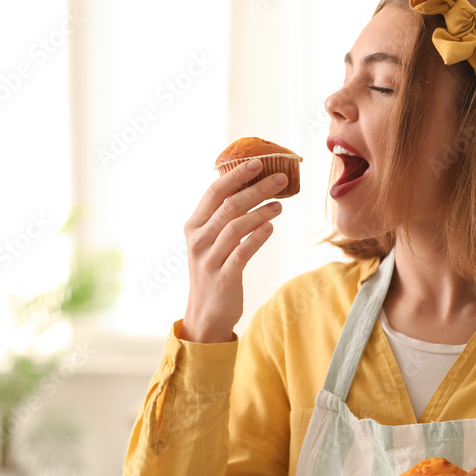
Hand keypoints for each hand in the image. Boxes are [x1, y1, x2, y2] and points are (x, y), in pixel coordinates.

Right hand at [179, 159, 286, 342]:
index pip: (215, 191)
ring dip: (261, 212)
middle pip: (229, 205)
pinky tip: (271, 227)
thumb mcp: (211, 241)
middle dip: (256, 188)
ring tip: (280, 205)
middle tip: (280, 178)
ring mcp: (209, 259)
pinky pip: (242, 252)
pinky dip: (257, 237)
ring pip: (236, 227)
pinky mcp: (224, 277)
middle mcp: (198, 240)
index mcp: (194, 225)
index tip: (259, 162)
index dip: (237, 174)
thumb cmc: (214, 270)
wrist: (205, 314)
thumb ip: (224, 217)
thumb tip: (251, 185)